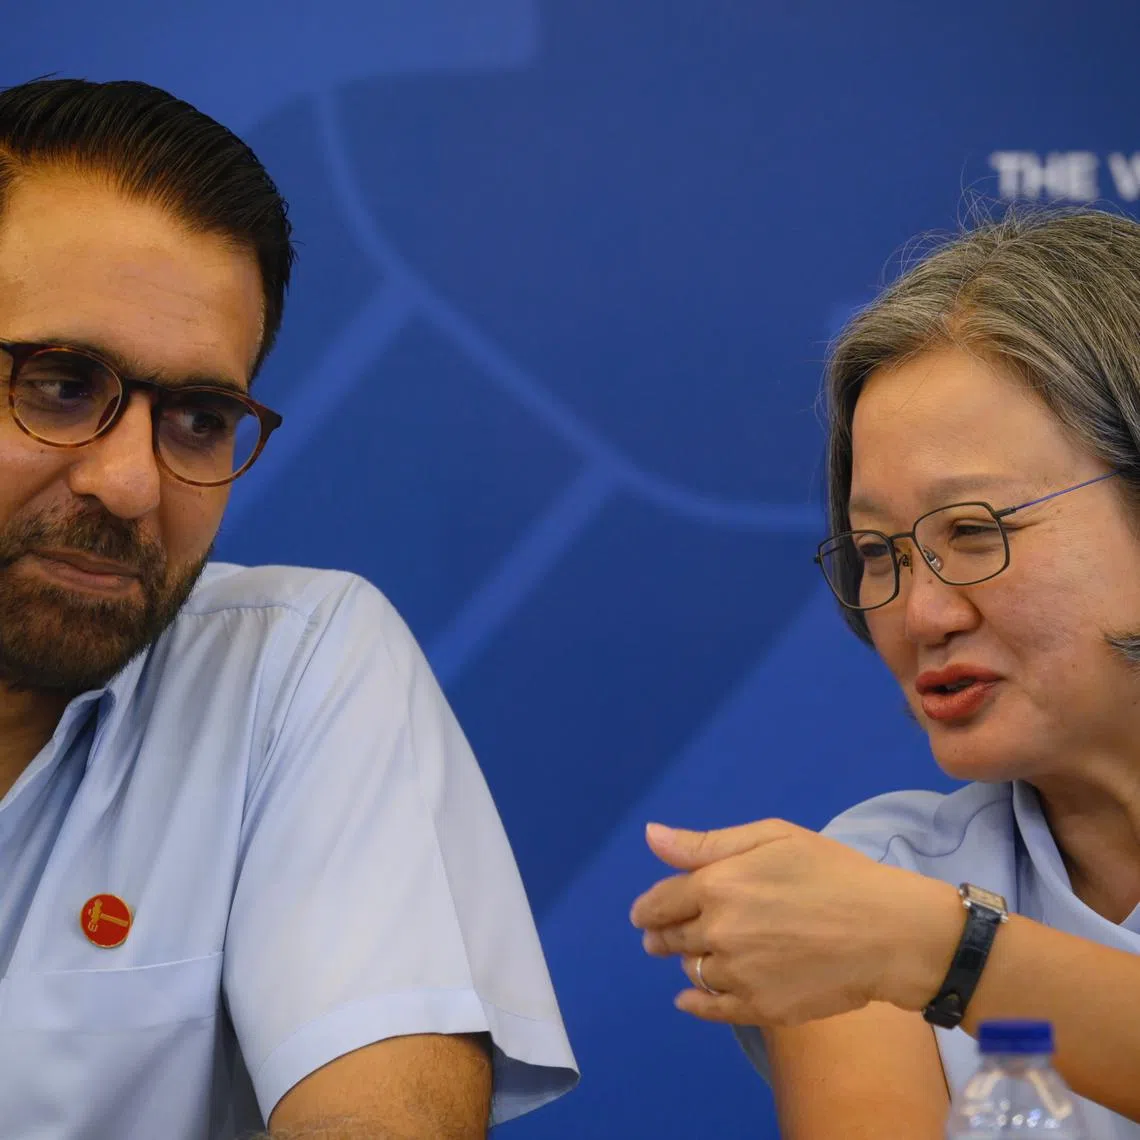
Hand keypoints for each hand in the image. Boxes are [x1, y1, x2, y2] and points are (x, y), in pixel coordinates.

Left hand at [630, 820, 962, 1027]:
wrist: (887, 931)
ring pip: (693, 971)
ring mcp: (739, 974)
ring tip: (698, 954)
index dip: (649, 908)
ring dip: (688, 961)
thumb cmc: (833, 872)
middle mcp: (718, 932)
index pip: (660, 901)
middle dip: (661, 934)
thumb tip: (651, 836)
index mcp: (717, 885)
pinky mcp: (761, 1008)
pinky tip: (689, 999)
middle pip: (670, 937)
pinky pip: (711, 1010)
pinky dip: (695, 1004)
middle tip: (661, 935)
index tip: (645, 913)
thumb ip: (705, 843)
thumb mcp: (772, 837)